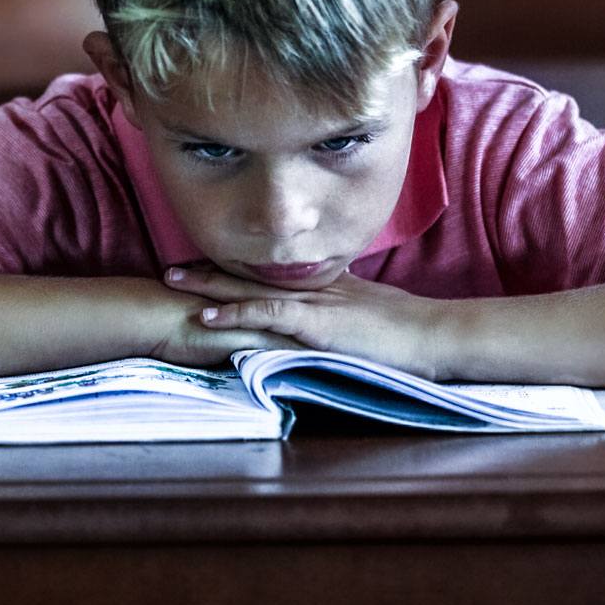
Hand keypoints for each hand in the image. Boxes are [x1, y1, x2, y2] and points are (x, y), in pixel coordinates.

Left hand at [163, 267, 450, 379]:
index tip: (203, 268)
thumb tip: (324, 326)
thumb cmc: (408, 334)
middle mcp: (312, 287)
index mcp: (323, 287)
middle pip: (250, 275)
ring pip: (250, 288)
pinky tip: (207, 316)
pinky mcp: (317, 322)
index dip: (233, 272)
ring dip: (209, 285)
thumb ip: (341, 317)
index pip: (269, 276)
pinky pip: (268, 315)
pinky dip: (236, 314)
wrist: (433, 336)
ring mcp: (313, 302)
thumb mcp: (367, 317)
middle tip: (171, 267)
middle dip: (209, 271)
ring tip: (172, 281)